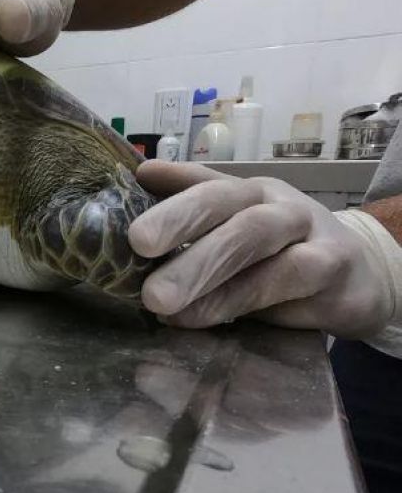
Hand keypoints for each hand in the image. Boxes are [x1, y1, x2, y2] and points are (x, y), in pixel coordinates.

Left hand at [128, 161, 395, 338]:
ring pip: (253, 240)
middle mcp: (275, 204)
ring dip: (203, 270)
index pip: (204, 184)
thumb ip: (192, 203)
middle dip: (179, 222)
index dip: (168, 193)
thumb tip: (141, 176)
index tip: (132, 201)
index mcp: (246, 192)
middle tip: (137, 245)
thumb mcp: (237, 228)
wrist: (358, 276)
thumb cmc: (281, 253)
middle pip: (227, 205)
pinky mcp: (331, 269)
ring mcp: (306, 233)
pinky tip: (202, 317)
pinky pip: (284, 282)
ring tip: (159, 300)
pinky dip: (239, 299)